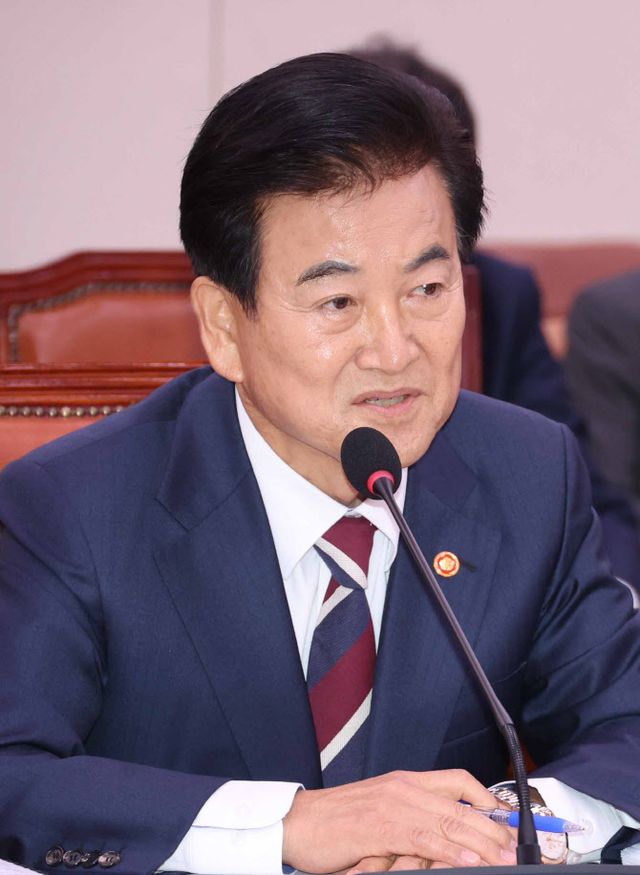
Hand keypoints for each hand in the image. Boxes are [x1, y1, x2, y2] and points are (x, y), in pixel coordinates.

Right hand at [282, 769, 517, 872]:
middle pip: (460, 805)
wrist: (296, 823)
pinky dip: (450, 851)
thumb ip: (412, 822)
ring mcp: (392, 805)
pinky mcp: (380, 827)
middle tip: (517, 850)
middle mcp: (402, 788)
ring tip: (504, 859)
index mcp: (404, 782)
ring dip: (482, 843)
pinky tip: (468, 861)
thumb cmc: (336, 822)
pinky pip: (423, 838)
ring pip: (448, 822)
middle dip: (493, 829)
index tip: (509, 822)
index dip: (487, 800)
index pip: (457, 782)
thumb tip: (445, 841)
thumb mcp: (380, 815)